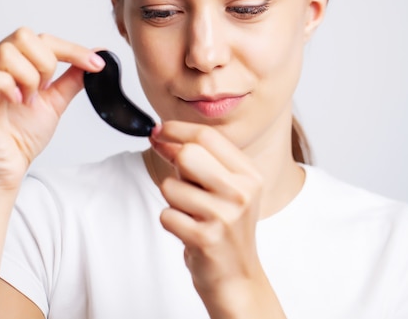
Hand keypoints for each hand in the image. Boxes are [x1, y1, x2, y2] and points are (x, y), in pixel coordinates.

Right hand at [0, 27, 104, 190]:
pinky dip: (6, 87)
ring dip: (27, 77)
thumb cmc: (22, 137)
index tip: (95, 64)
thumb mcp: (55, 102)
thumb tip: (96, 58)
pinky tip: (16, 102)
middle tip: (44, 90)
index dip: (71, 49)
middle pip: (22, 36)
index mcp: (12, 62)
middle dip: (44, 63)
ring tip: (28, 100)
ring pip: (5, 52)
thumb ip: (72, 79)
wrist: (8, 168)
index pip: (41, 39)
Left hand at [150, 121, 284, 316]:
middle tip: (181, 180)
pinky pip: (166, 215)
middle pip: (187, 155)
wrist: (237, 277)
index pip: (206, 136)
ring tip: (192, 214)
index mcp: (249, 174)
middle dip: (174, 165)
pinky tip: (189, 231)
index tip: (158, 130)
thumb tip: (161, 136)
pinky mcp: (206, 238)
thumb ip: (196, 160)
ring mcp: (225, 216)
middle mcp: (242, 192)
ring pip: (170, 187)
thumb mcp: (223, 188)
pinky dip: (171, 222)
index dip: (176, 130)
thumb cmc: (226, 229)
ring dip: (173, 200)